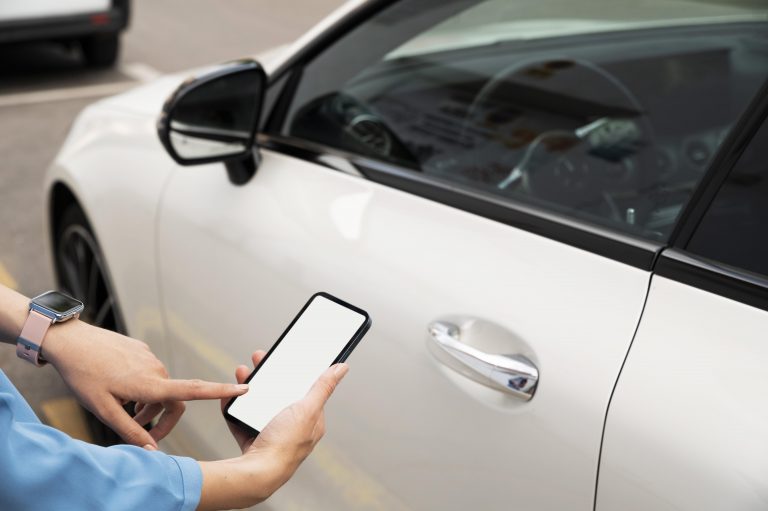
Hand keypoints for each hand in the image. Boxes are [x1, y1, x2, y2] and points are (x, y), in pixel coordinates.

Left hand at [42, 319, 248, 448]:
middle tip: (141, 433)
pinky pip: (150, 373)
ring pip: (160, 388)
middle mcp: (156, 369)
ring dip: (149, 404)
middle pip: (174, 399)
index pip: (194, 390)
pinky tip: (119, 389)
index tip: (243, 388)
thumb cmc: (84, 376)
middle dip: (161, 419)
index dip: (221, 391)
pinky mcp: (141, 350)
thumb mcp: (103, 410)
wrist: (70, 341)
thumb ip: (130, 430)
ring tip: (124, 411)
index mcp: (150, 385)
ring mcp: (149, 357)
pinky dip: (142, 388)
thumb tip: (152, 449)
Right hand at [197, 351, 348, 509]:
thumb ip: (323, 387)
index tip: (284, 356)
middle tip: (258, 359)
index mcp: (310, 420)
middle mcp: (291, 427)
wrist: (256, 473)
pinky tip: (230, 396)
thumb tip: (342, 368)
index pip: (305, 389)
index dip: (295, 371)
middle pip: (279, 393)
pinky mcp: (251, 439)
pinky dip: (235, 406)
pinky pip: (241, 418)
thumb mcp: (307, 409)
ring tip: (242, 372)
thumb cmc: (285, 444)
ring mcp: (270, 433)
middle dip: (268, 375)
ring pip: (258, 403)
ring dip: (249, 386)